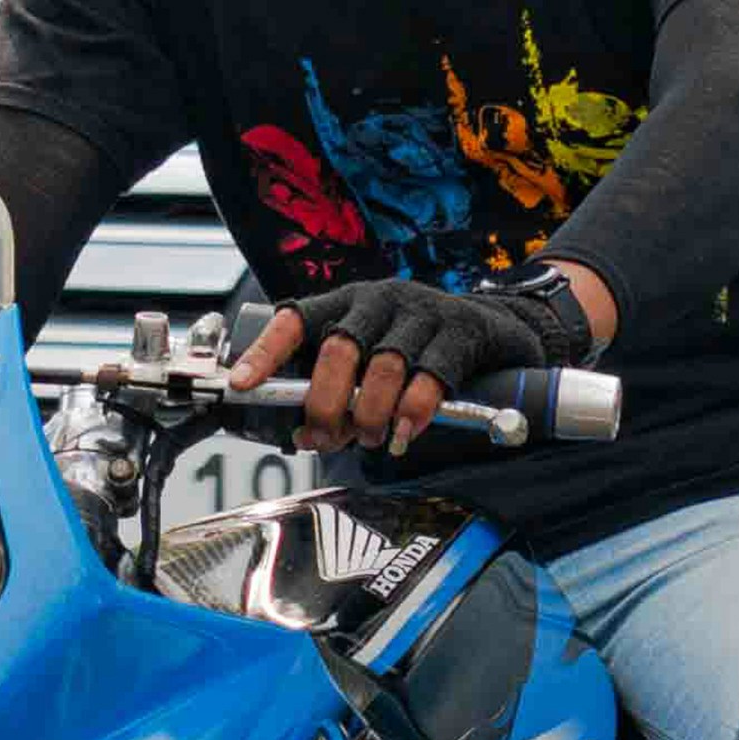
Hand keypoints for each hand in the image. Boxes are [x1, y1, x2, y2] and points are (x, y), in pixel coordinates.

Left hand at [242, 270, 574, 458]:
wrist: (497, 335)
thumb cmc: (422, 354)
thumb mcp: (372, 365)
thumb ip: (339, 396)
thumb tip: (305, 437)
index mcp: (346, 304)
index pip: (295, 320)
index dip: (266, 353)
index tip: (241, 385)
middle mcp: (379, 300)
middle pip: (338, 350)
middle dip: (327, 403)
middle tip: (328, 437)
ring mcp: (421, 311)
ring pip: (383, 367)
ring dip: (371, 413)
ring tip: (372, 439)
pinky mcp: (460, 331)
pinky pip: (431, 376)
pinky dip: (414, 412)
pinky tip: (407, 433)